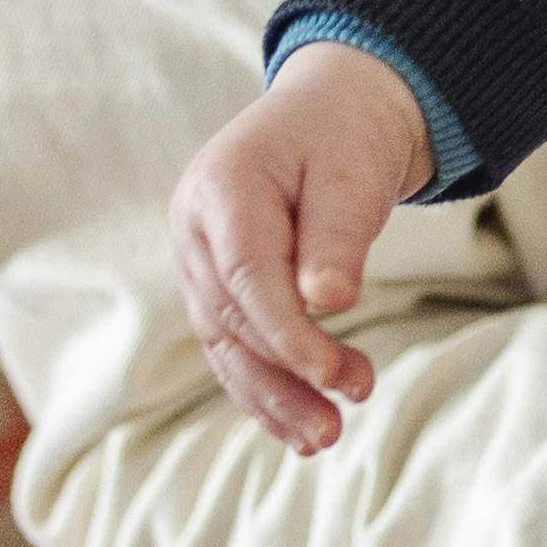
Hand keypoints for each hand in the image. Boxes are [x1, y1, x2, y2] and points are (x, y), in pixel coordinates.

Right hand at [169, 42, 430, 451]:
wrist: (334, 110)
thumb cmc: (345, 134)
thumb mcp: (352, 169)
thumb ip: (337, 234)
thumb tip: (327, 302)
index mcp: (220, 187)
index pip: (246, 275)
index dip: (287, 332)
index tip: (331, 373)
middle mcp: (194, 229)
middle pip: (233, 317)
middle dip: (287, 372)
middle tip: (346, 408)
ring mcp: (198, 260)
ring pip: (226, 344)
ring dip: (274, 396)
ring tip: (326, 437)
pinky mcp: (217, 286)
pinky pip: (233, 347)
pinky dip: (265, 389)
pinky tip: (299, 428)